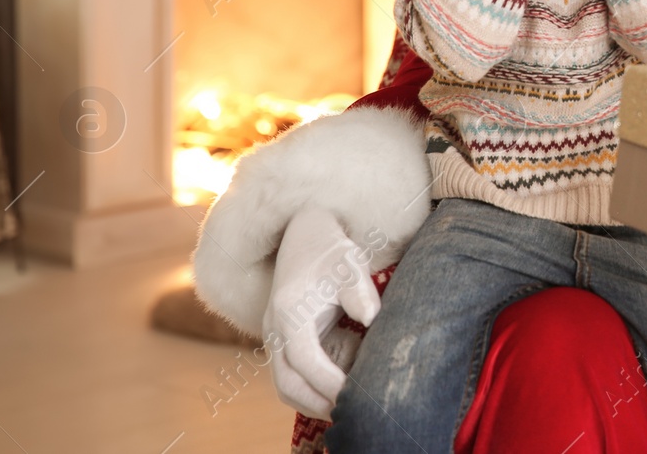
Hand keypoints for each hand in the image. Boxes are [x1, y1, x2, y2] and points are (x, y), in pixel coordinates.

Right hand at [262, 207, 381, 419]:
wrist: (305, 233)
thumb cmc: (331, 249)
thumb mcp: (349, 263)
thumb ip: (359, 290)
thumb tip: (371, 316)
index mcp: (289, 312)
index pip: (303, 360)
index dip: (328, 381)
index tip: (356, 394)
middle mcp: (274, 328)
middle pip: (287, 383)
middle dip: (318, 402)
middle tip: (353, 414)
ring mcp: (275, 336)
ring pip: (286, 383)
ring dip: (313, 400)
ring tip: (348, 405)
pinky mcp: (283, 339)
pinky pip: (292, 374)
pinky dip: (313, 386)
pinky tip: (343, 383)